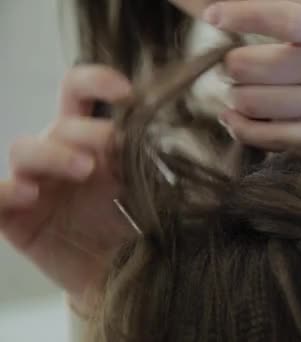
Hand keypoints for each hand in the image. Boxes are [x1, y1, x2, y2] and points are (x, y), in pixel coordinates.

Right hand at [0, 65, 132, 314]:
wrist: (120, 276)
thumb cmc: (135, 227)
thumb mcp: (149, 190)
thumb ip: (150, 161)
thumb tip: (174, 133)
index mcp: (92, 141)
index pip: (81, 95)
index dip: (96, 82)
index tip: (126, 91)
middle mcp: (61, 155)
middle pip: (60, 125)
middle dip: (86, 130)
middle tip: (113, 143)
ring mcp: (36, 184)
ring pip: (25, 150)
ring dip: (52, 154)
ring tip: (83, 169)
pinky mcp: (15, 218)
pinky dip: (4, 190)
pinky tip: (26, 195)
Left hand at [174, 0, 300, 154]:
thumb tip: (245, 3)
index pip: (282, 15)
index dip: (240, 14)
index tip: (212, 16)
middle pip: (248, 65)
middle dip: (233, 65)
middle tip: (238, 65)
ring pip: (250, 102)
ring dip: (235, 97)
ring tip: (242, 92)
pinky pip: (267, 137)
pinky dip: (242, 128)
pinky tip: (237, 119)